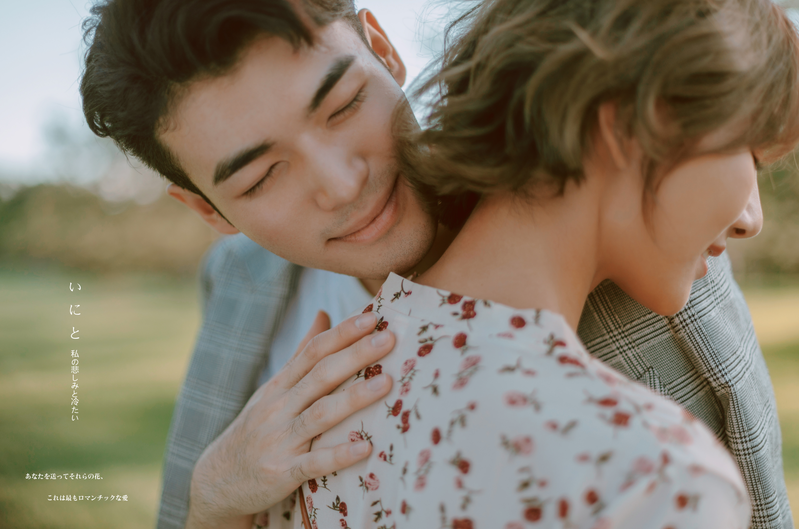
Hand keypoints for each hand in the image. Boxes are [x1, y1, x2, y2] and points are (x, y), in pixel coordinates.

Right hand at [185, 310, 393, 528]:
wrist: (218, 481)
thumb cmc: (257, 429)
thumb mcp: (274, 389)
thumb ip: (302, 354)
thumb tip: (325, 313)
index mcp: (281, 386)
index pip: (313, 351)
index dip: (342, 332)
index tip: (372, 316)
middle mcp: (280, 408)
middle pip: (321, 375)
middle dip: (356, 354)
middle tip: (388, 337)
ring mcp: (280, 440)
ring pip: (320, 414)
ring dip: (354, 398)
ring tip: (387, 382)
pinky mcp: (282, 473)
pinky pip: (314, 464)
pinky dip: (339, 455)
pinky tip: (365, 448)